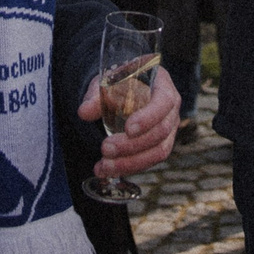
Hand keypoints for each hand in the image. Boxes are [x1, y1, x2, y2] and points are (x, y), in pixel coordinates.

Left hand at [77, 62, 179, 181]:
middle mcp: (170, 110)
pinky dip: (128, 168)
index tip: (128, 129)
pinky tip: (106, 170)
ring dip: (130, 162)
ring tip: (104, 167)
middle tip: (105, 149)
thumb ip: (96, 96)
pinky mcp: (160, 147)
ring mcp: (168, 130)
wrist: (124, 92)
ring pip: (157, 152)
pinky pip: (149, 161)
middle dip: (132, 145)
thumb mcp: (107, 83)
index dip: (148, 118)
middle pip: (160, 132)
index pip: (163, 102)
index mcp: (162, 86)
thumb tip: (83, 112)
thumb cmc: (119, 83)